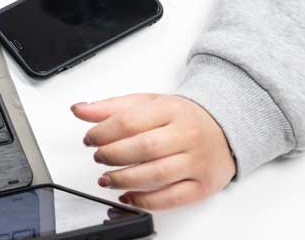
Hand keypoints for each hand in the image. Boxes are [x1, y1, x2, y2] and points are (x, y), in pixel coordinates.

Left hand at [74, 94, 235, 210]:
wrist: (225, 128)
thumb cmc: (182, 117)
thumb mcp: (148, 103)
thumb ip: (112, 108)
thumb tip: (79, 109)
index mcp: (170, 110)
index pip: (130, 121)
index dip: (103, 132)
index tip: (90, 139)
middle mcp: (186, 135)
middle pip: (143, 148)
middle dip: (112, 155)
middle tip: (98, 157)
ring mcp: (197, 161)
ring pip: (156, 174)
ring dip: (124, 179)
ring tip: (106, 178)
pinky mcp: (203, 185)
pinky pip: (172, 198)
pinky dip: (145, 201)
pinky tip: (128, 196)